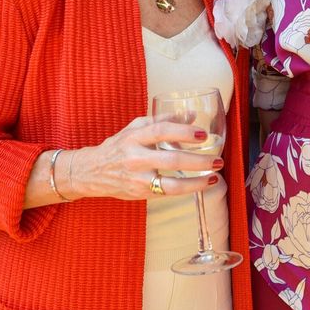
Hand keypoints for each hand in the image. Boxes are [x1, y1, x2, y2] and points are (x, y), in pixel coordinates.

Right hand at [64, 116, 224, 200]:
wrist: (91, 172)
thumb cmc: (118, 147)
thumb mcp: (136, 128)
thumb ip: (162, 120)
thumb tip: (192, 115)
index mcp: (134, 137)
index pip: (161, 130)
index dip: (183, 132)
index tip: (202, 135)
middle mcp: (135, 158)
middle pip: (171, 159)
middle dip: (198, 161)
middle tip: (218, 160)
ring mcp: (138, 178)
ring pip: (171, 183)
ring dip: (197, 182)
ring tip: (214, 176)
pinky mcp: (140, 193)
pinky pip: (168, 193)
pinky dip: (187, 189)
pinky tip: (201, 185)